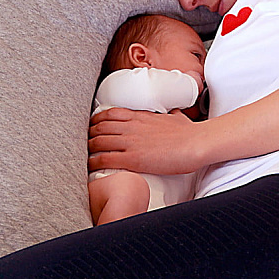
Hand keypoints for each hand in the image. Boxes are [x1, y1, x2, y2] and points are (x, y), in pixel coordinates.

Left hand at [88, 108, 206, 174]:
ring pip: (99, 141)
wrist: (196, 143)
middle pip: (100, 127)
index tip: (93, 125)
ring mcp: (131, 142)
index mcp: (141, 117)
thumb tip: (175, 113)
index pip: (111, 113)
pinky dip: (94, 162)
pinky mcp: (132, 159)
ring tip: (83, 154)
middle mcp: (132, 127)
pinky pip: (105, 158)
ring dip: (88, 147)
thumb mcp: (178, 118)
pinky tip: (89, 166)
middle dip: (89, 133)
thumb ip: (171, 115)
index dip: (98, 119)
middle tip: (84, 141)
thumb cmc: (190, 133)